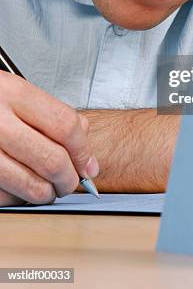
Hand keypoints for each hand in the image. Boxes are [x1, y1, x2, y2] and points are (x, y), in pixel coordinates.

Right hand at [0, 71, 98, 205]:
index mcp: (13, 93)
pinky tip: (21, 186)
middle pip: (51, 160)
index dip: (83, 151)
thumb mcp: (18, 91)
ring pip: (29, 185)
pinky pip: (5, 195)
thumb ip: (54, 115)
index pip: (66, 127)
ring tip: (49, 189)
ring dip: (47, 194)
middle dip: (69, 179)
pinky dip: (19, 198)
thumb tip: (86, 154)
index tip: (88, 164)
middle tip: (71, 182)